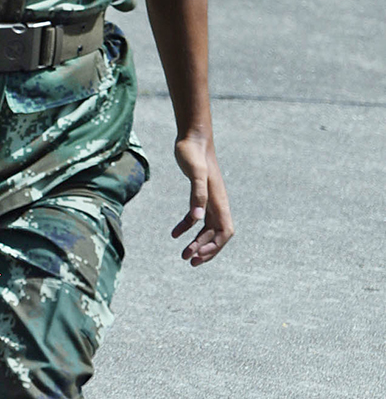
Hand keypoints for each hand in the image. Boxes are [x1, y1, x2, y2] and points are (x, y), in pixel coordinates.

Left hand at [171, 130, 232, 265]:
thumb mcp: (194, 173)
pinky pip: (196, 218)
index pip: (225, 231)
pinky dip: (187, 227)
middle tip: (187, 260)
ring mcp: (209, 200)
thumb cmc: (193, 153)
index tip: (198, 254)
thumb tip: (197, 219)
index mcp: (219, 200)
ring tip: (183, 255)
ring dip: (197, 243)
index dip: (215, 246)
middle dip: (204, 250)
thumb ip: (197, 195)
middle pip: (216, 234)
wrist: (192, 138)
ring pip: (206, 229)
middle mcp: (217, 203)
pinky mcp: (199, 195)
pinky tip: (174, 233)